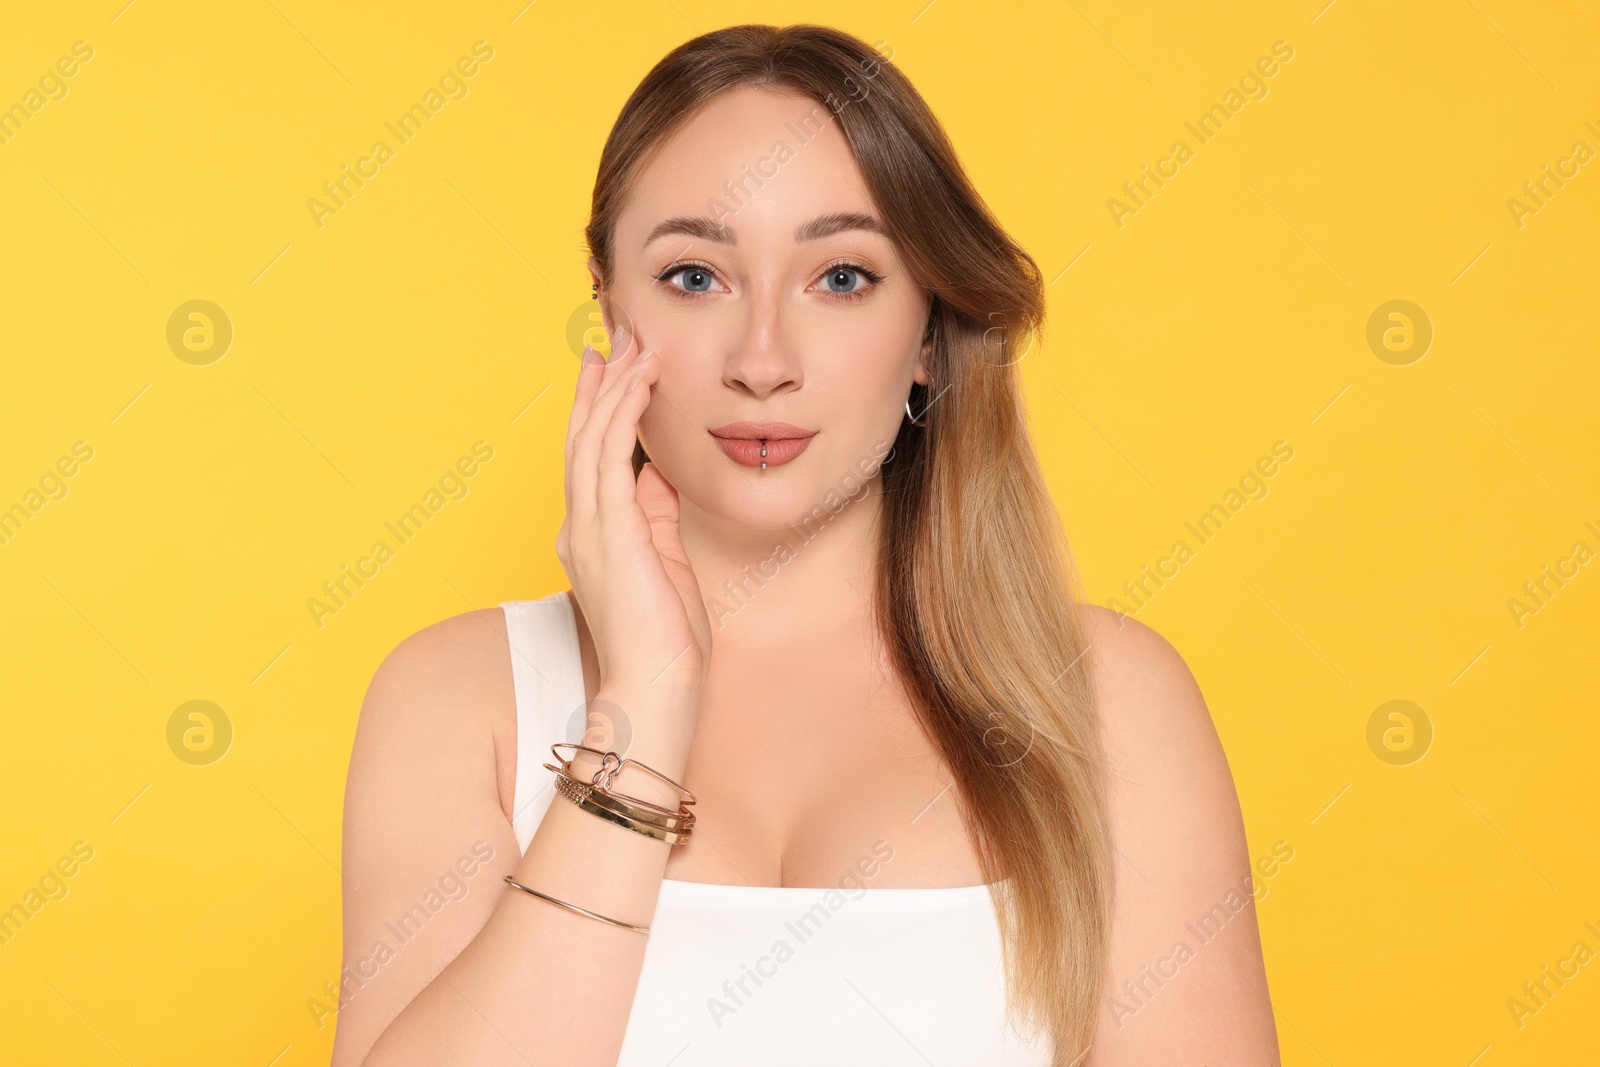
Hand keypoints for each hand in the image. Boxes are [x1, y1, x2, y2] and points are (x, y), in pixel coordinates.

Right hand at [556, 322, 710, 709]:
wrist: (656, 685)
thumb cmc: (665, 639)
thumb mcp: (663, 561)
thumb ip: (654, 514)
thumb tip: (657, 472)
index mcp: (590, 535)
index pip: (589, 457)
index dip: (596, 408)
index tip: (610, 367)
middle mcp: (579, 526)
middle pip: (581, 436)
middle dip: (598, 383)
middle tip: (615, 336)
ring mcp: (589, 527)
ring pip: (591, 437)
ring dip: (613, 385)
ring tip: (634, 343)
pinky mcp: (609, 530)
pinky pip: (610, 455)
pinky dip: (623, 411)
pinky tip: (641, 380)